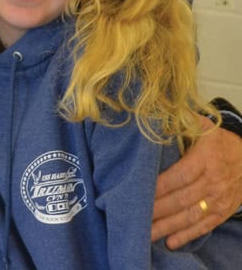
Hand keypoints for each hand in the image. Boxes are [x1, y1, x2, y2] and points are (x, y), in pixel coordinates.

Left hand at [152, 115, 241, 248]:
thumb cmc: (218, 139)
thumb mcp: (202, 125)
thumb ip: (180, 123)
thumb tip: (155, 117)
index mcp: (205, 159)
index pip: (180, 175)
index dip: (160, 185)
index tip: (140, 192)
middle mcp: (213, 182)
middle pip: (182, 199)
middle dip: (158, 209)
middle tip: (136, 216)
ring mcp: (219, 199)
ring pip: (191, 216)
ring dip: (168, 226)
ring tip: (147, 233)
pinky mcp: (224, 211)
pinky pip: (205, 226)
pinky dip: (187, 235)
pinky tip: (170, 242)